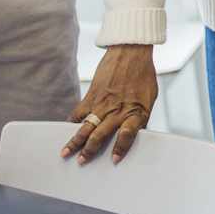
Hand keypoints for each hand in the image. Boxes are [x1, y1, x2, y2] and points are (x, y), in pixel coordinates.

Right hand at [62, 45, 157, 163]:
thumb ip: (140, 117)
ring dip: (75, 141)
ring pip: (86, 126)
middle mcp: (118, 109)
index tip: (115, 160)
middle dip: (90, 150)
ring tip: (66, 153)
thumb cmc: (143, 75)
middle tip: (82, 162)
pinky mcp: (91, 95)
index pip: (128, 134)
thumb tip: (135, 134)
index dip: (121, 148)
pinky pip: (79, 112)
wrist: (131, 52)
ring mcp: (103, 103)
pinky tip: (66, 132)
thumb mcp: (149, 98)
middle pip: (101, 134)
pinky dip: (72, 123)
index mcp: (136, 111)